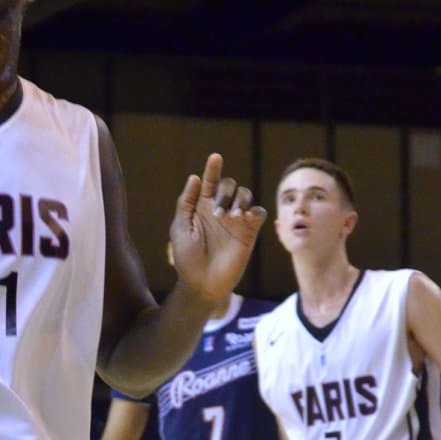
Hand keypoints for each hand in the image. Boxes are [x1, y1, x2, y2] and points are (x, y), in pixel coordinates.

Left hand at [167, 153, 265, 304]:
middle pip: (229, 185)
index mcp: (201, 208)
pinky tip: (245, 217)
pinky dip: (255, 210)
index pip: (209, 182)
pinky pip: (260, 213)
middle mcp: (220, 210)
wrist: (202, 282)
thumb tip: (194, 177)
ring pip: (245, 194)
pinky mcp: (249, 232)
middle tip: (218, 212)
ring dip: (238, 200)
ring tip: (230, 217)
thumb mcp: (180, 228)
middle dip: (225, 191)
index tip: (215, 157)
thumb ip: (186, 203)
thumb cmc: (186, 257)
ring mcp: (236, 220)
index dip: (212, 168)